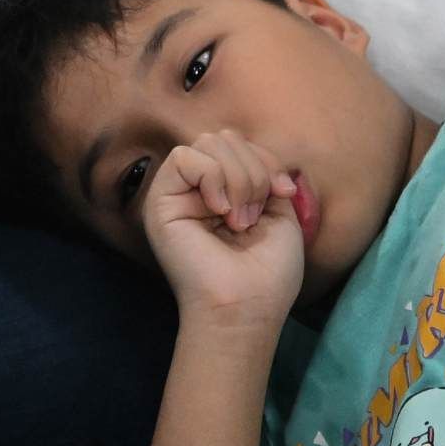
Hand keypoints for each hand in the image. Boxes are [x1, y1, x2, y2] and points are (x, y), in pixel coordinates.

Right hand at [140, 133, 306, 335]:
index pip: (242, 145)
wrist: (247, 307)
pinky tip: (218, 211)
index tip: (284, 193)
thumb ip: (268, 175)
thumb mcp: (281, 213)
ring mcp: (178, 194)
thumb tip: (260, 158)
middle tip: (253, 216)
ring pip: (208, 142)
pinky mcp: (160, 202)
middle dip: (253, 170)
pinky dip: (211, 179)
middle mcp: (200, 189)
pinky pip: (184, 158)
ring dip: (236, 178)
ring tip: (238, 220)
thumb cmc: (267, 273)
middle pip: (226, 138)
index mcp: (227, 191)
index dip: (267, 161)